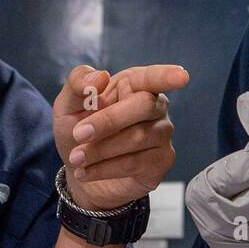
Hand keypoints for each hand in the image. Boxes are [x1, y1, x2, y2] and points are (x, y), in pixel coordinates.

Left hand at [52, 63, 188, 211]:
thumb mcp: (68, 104)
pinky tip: (86, 171)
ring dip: (100, 149)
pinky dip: (105, 168)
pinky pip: (136, 163)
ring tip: (76, 158)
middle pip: (144, 105)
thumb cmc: (78, 131)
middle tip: (78, 134)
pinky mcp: (160, 161)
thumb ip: (78, 84)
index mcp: (134, 85)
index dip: (167, 76)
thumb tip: (100, 77)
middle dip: (108, 120)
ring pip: (138, 137)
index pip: (153, 77)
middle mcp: (155, 106)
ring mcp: (162, 134)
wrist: (78, 171)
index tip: (181, 77)